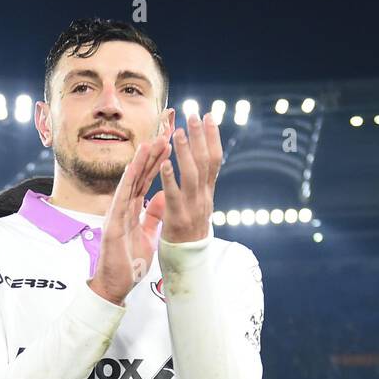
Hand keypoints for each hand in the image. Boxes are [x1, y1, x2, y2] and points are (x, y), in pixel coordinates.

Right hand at [87, 112, 172, 304]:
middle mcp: (122, 208)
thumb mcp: (146, 235)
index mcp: (132, 211)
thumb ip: (152, 216)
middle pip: (138, 177)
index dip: (157, 162)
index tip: (168, 143)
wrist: (115, 286)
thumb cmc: (128, 264)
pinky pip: (120, 201)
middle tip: (163, 133)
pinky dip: (127, 183)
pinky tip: (134, 167)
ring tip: (150, 142)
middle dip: (150, 155)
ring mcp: (116, 215)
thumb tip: (162, 197)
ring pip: (129, 183)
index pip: (146, 181)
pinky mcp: (112, 225)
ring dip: (139, 162)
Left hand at [149, 109, 221, 244]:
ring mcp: (192, 208)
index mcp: (207, 193)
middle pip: (206, 162)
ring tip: (179, 132)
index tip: (209, 115)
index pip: (213, 159)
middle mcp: (203, 198)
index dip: (212, 137)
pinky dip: (169, 178)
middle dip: (201, 136)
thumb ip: (195, 189)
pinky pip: (173, 195)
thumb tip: (197, 170)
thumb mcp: (195, 208)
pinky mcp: (177, 219)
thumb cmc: (188, 235)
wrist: (188, 265)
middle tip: (195, 113)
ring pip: (192, 175)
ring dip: (185, 152)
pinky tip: (164, 162)